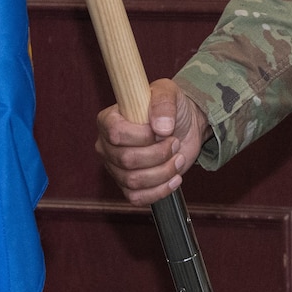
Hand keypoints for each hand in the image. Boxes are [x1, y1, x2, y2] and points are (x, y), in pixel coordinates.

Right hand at [96, 77, 205, 206]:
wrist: (184, 128)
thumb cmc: (171, 108)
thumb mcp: (169, 93)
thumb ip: (163, 103)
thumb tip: (161, 127)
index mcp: (109, 120)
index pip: (116, 133)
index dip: (142, 135)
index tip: (163, 130)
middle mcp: (107, 146)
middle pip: (127, 159)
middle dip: (159, 153)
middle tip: (175, 142)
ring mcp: (116, 168)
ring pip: (134, 181)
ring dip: (164, 171)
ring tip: (178, 157)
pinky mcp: (129, 186)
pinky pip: (137, 198)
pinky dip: (160, 190)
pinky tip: (175, 178)